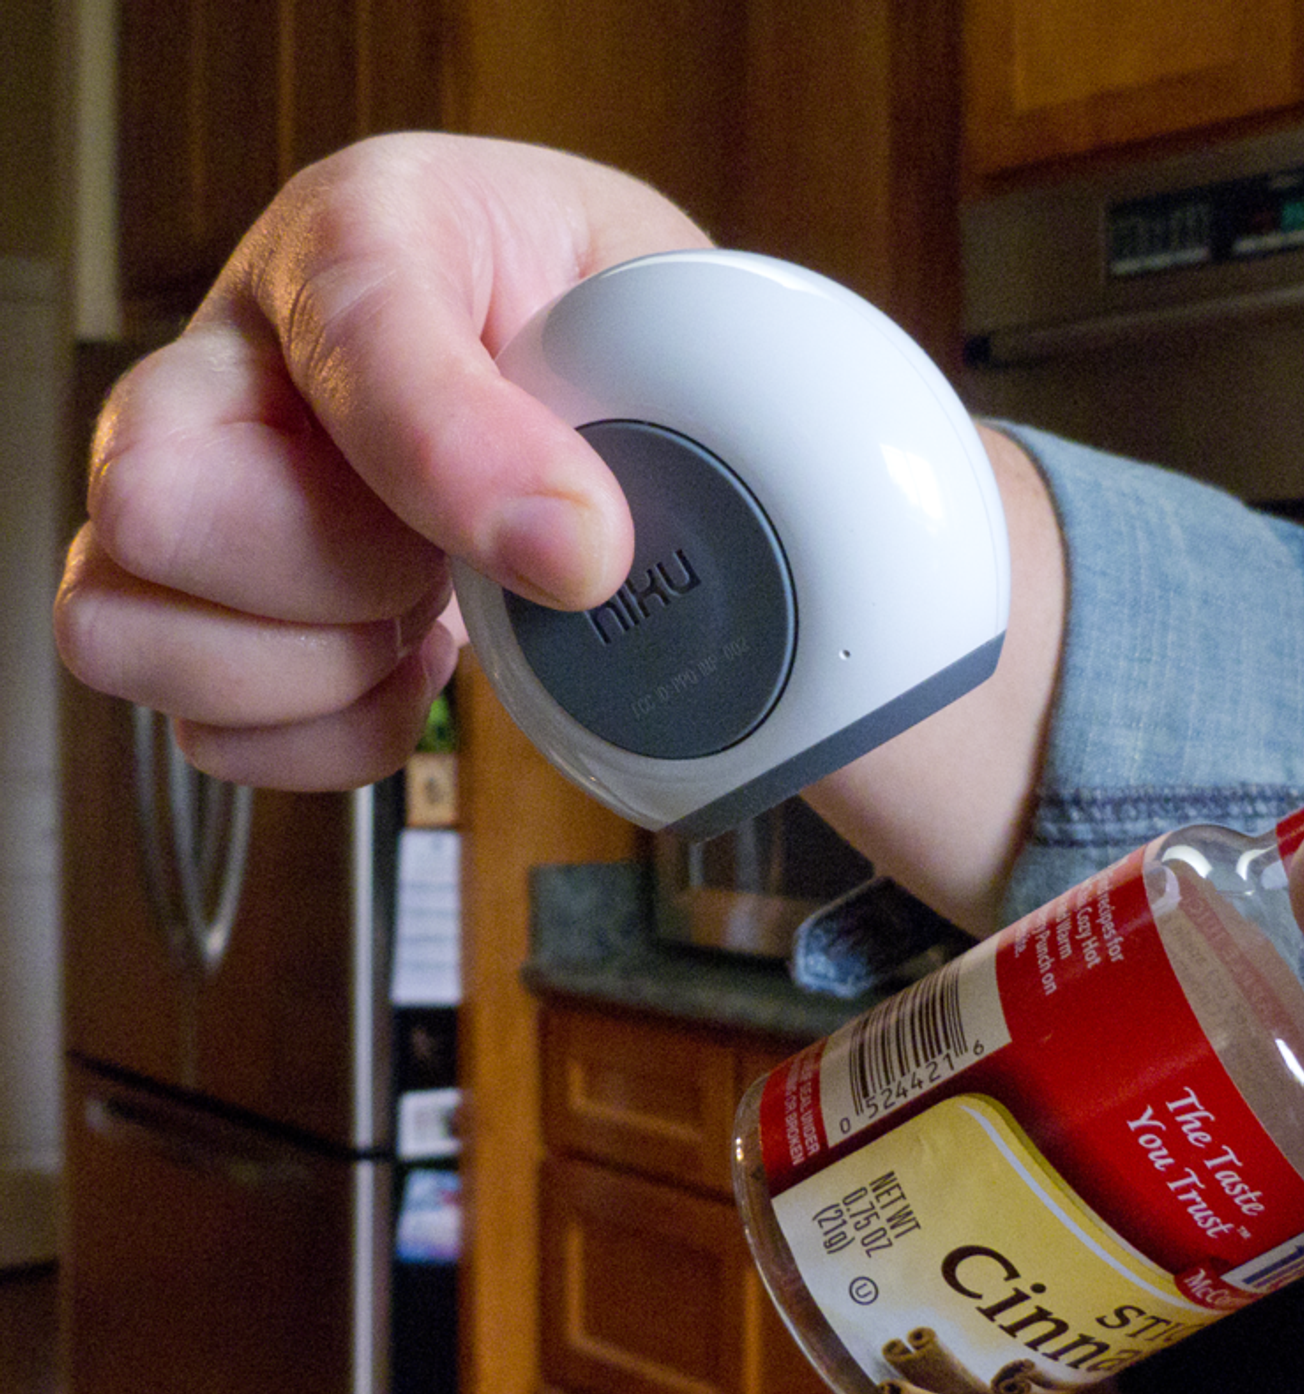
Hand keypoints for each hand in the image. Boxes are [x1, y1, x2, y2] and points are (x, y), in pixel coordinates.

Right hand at [50, 132, 1065, 931]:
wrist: (593, 351)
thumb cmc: (606, 312)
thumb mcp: (659, 302)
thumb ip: (647, 395)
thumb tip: (583, 557)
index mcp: (367, 230)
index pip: (352, 335)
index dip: (458, 459)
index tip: (585, 551)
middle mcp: (240, 353)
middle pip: (159, 499)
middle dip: (338, 572)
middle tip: (449, 562)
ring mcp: (202, 487)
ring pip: (127, 625)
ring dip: (313, 667)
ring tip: (426, 616)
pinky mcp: (208, 608)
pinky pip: (205, 732)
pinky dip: (327, 735)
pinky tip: (412, 664)